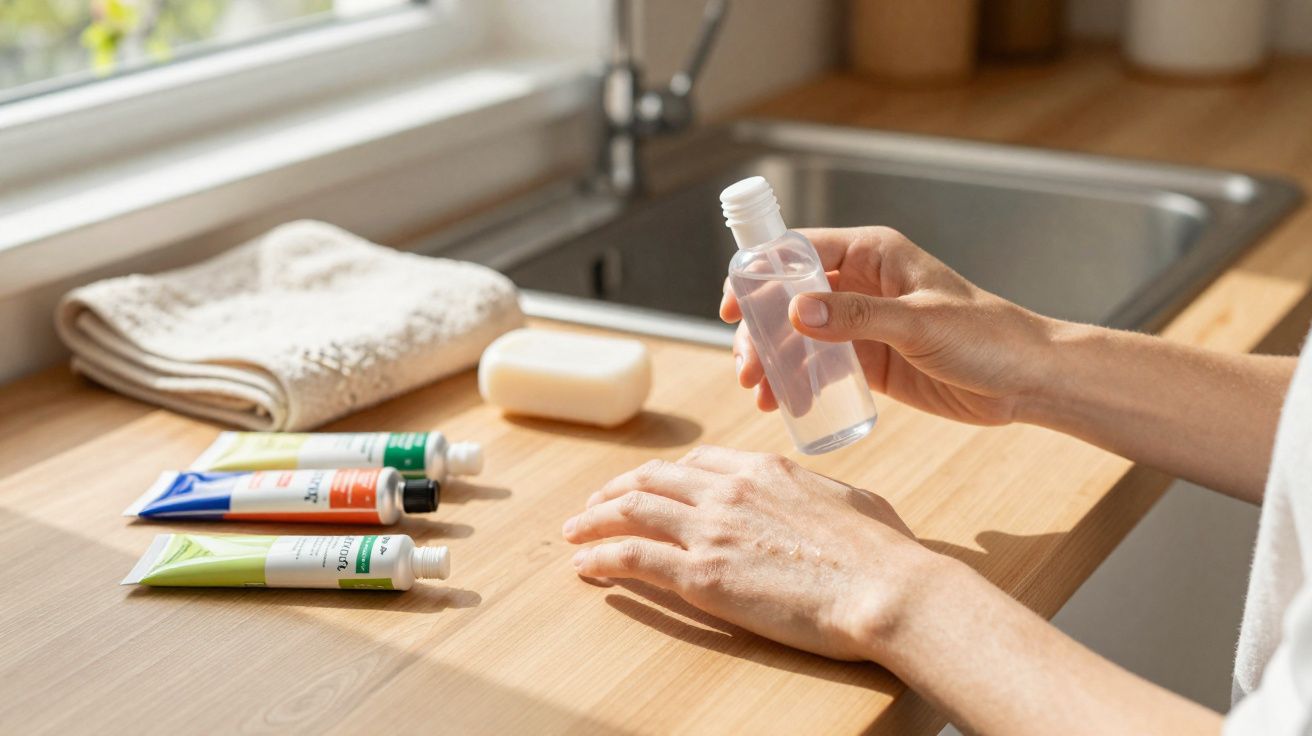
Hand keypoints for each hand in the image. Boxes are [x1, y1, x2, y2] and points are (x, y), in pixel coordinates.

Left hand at [561, 445, 939, 660]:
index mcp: (764, 469)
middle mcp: (728, 490)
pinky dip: (600, 557)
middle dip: (616, 490)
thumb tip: (822, 501)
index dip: (664, 475)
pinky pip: (632, 556)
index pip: (697, 462)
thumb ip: (819, 495)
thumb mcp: (851, 501)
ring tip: (574, 533)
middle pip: (652, 479)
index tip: (648, 488)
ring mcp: (711, 529)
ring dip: (593, 520)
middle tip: (594, 506)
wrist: (886, 589)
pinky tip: (585, 566)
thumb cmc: (883, 553)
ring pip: (630, 510)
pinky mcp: (701, 575)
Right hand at [721, 226, 1055, 425]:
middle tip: (749, 368)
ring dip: (774, 361)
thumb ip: (859, 318)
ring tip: (761, 394)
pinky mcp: (869, 362)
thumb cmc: (988, 337)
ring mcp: (862, 324)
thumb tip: (797, 312)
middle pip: (788, 299)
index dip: (759, 275)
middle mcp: (861, 285)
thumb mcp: (920, 323)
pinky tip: (786, 404)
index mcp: (873, 254)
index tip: (732, 307)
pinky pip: (820, 368)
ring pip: (798, 337)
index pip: (799, 252)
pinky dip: (798, 383)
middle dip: (761, 332)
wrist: (1027, 381)